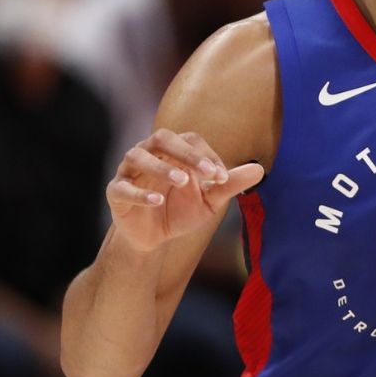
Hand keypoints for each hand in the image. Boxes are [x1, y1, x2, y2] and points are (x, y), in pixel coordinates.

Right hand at [106, 129, 264, 252]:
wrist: (154, 238)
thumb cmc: (182, 210)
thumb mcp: (210, 201)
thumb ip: (230, 184)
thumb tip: (259, 170)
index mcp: (173, 150)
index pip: (191, 141)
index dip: (207, 156)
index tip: (223, 177)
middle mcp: (149, 153)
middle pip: (163, 138)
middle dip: (186, 153)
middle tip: (208, 172)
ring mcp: (129, 171)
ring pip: (138, 157)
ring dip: (162, 168)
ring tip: (183, 181)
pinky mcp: (116, 192)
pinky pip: (122, 187)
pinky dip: (140, 193)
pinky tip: (157, 200)